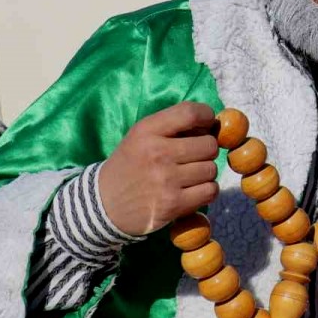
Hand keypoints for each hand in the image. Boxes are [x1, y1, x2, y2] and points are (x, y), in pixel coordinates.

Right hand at [98, 102, 220, 236]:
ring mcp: (166, 180)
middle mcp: (157, 153)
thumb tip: (213, 125)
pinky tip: (193, 190)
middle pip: (209, 145)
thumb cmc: (130, 165)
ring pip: (212, 169)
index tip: (206, 125)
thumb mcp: (141, 135)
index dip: (206, 116)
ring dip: (205, 172)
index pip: (190, 113)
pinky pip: (210, 191)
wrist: (104, 204)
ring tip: (189, 175)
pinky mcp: (173, 204)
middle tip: (193, 157)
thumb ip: (173, 125)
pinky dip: (207, 190)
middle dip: (206, 150)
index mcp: (147, 131)